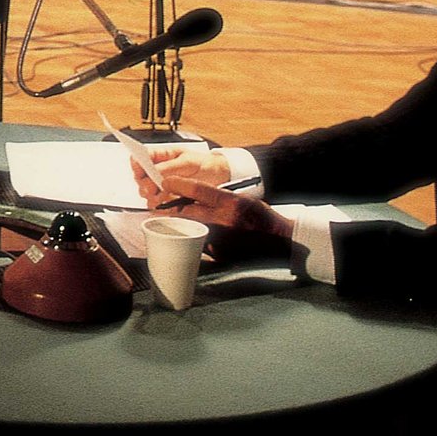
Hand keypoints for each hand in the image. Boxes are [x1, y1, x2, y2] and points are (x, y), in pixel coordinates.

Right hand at [132, 146, 229, 207]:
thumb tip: (155, 173)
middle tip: (152, 189)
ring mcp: (161, 185)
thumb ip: (170, 167)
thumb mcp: (188, 162)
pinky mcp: (166, 198)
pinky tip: (166, 205)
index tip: (141, 171)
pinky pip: (157, 204)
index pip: (140, 158)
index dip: (137, 164)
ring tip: (162, 198)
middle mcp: (157, 171)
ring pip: (146, 193)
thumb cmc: (203, 164)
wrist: (218, 177)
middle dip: (145, 185)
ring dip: (152, 197)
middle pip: (140, 178)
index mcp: (160, 156)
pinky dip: (160, 206)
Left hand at [151, 178, 293, 262]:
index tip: (166, 181)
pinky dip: (191, 237)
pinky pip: (198, 243)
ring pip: (188, 228)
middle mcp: (225, 222)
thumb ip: (216, 197)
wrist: (279, 241)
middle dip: (168, 206)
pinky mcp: (219, 254)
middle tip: (157, 203)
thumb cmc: (259, 217)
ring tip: (166, 218)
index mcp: (231, 204)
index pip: (198, 190)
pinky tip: (186, 234)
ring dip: (176, 223)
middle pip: (186, 210)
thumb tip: (187, 194)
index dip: (178, 184)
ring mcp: (221, 240)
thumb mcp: (240, 199)